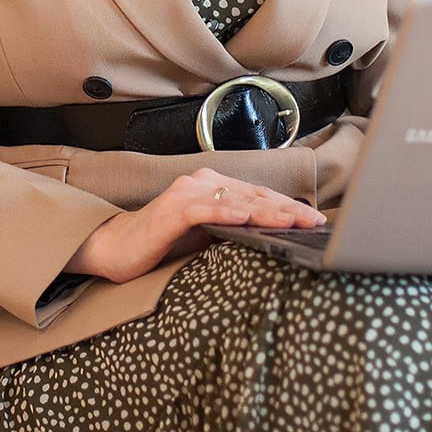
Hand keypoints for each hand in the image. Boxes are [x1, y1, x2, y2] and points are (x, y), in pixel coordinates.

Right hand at [63, 166, 326, 283]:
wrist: (116, 248)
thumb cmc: (162, 243)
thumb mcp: (206, 236)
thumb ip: (233, 230)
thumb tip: (272, 237)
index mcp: (213, 188)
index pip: (259, 196)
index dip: (289, 207)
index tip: (316, 220)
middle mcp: (202, 183)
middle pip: (254, 196)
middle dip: (287, 210)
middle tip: (315, 222)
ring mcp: (186, 194)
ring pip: (234, 201)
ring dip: (265, 210)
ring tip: (292, 220)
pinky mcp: (172, 211)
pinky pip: (204, 211)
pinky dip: (225, 214)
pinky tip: (245, 218)